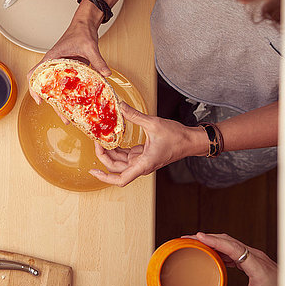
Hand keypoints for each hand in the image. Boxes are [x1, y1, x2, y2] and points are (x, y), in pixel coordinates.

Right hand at [27, 15, 110, 106]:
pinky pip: (68, 84)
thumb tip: (106, 73)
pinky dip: (71, 94)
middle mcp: (55, 65)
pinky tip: (79, 103)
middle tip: (63, 116)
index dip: (34, 88)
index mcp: (52, 58)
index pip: (35, 74)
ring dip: (63, 101)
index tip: (40, 100)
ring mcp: (63, 68)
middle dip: (54, 103)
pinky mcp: (71, 70)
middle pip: (48, 87)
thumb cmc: (81, 31)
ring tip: (71, 115)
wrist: (86, 24)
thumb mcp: (90, 46)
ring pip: (58, 88)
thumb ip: (98, 60)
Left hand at [89, 102, 205, 186]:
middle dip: (104, 156)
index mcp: (143, 164)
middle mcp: (141, 165)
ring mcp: (141, 161)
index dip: (105, 178)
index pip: (121, 179)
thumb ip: (134, 115)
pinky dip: (117, 148)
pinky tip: (111, 139)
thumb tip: (120, 106)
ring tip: (101, 139)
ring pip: (120, 162)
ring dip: (110, 152)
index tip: (93, 171)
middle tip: (96, 142)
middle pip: (116, 168)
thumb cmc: (177, 137)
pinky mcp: (143, 155)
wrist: (190, 141)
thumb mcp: (153, 124)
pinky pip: (125, 155)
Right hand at [186, 232, 277, 285]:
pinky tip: (209, 252)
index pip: (233, 247)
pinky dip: (218, 248)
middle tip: (188, 238)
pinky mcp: (251, 259)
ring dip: (212, 241)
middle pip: (228, 240)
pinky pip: (232, 249)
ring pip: (229, 243)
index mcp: (257, 265)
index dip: (215, 241)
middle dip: (207, 238)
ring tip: (194, 243)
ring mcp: (254, 256)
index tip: (199, 236)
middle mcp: (255, 256)